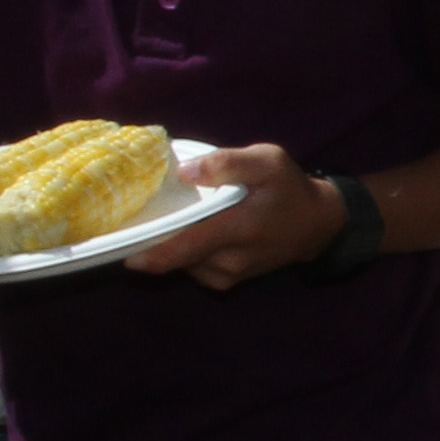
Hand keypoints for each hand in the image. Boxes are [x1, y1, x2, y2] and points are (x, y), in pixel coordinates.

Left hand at [136, 139, 342, 287]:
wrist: (319, 224)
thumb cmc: (290, 188)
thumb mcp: (267, 161)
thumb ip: (227, 163)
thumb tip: (184, 171)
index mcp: (236, 229)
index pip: (183, 248)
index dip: (149, 253)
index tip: (120, 250)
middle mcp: (228, 260)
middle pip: (176, 259)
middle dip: (151, 246)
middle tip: (131, 226)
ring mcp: (229, 274)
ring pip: (184, 265)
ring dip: (170, 249)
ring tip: (162, 223)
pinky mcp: (229, 280)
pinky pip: (195, 269)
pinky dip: (184, 255)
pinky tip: (187, 234)